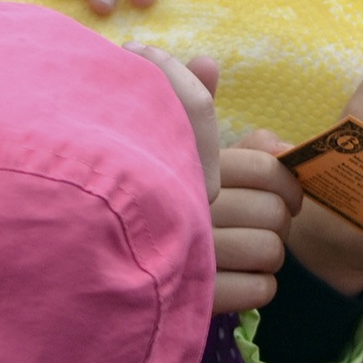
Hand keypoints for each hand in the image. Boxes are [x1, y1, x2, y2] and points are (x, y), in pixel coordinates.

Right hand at [124, 47, 301, 313]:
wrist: (75, 258)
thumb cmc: (135, 193)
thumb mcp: (161, 145)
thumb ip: (189, 107)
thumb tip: (207, 63)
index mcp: (188, 166)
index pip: (266, 168)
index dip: (287, 182)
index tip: (284, 193)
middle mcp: (188, 207)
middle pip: (275, 213)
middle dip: (278, 222)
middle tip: (259, 225)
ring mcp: (189, 255)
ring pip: (270, 252)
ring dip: (265, 258)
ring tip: (241, 254)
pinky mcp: (193, 300)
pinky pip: (259, 291)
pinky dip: (256, 289)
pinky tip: (233, 281)